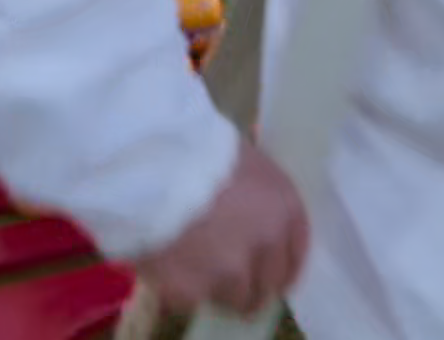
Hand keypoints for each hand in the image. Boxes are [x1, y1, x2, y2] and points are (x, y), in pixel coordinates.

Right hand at [132, 141, 309, 316]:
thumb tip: (254, 206)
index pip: (296, 252)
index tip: (272, 275)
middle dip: (254, 284)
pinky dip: (182, 288)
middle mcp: (266, 244)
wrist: (147, 165)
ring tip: (194, 268)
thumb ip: (256, 192)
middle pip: (269, 283)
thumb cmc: (195, 146)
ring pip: (233, 297)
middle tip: (231, 280)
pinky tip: (168, 263)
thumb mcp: (242, 158)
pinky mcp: (191, 291)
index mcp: (284, 206)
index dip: (283, 265)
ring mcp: (230, 272)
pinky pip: (191, 298)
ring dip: (219, 289)